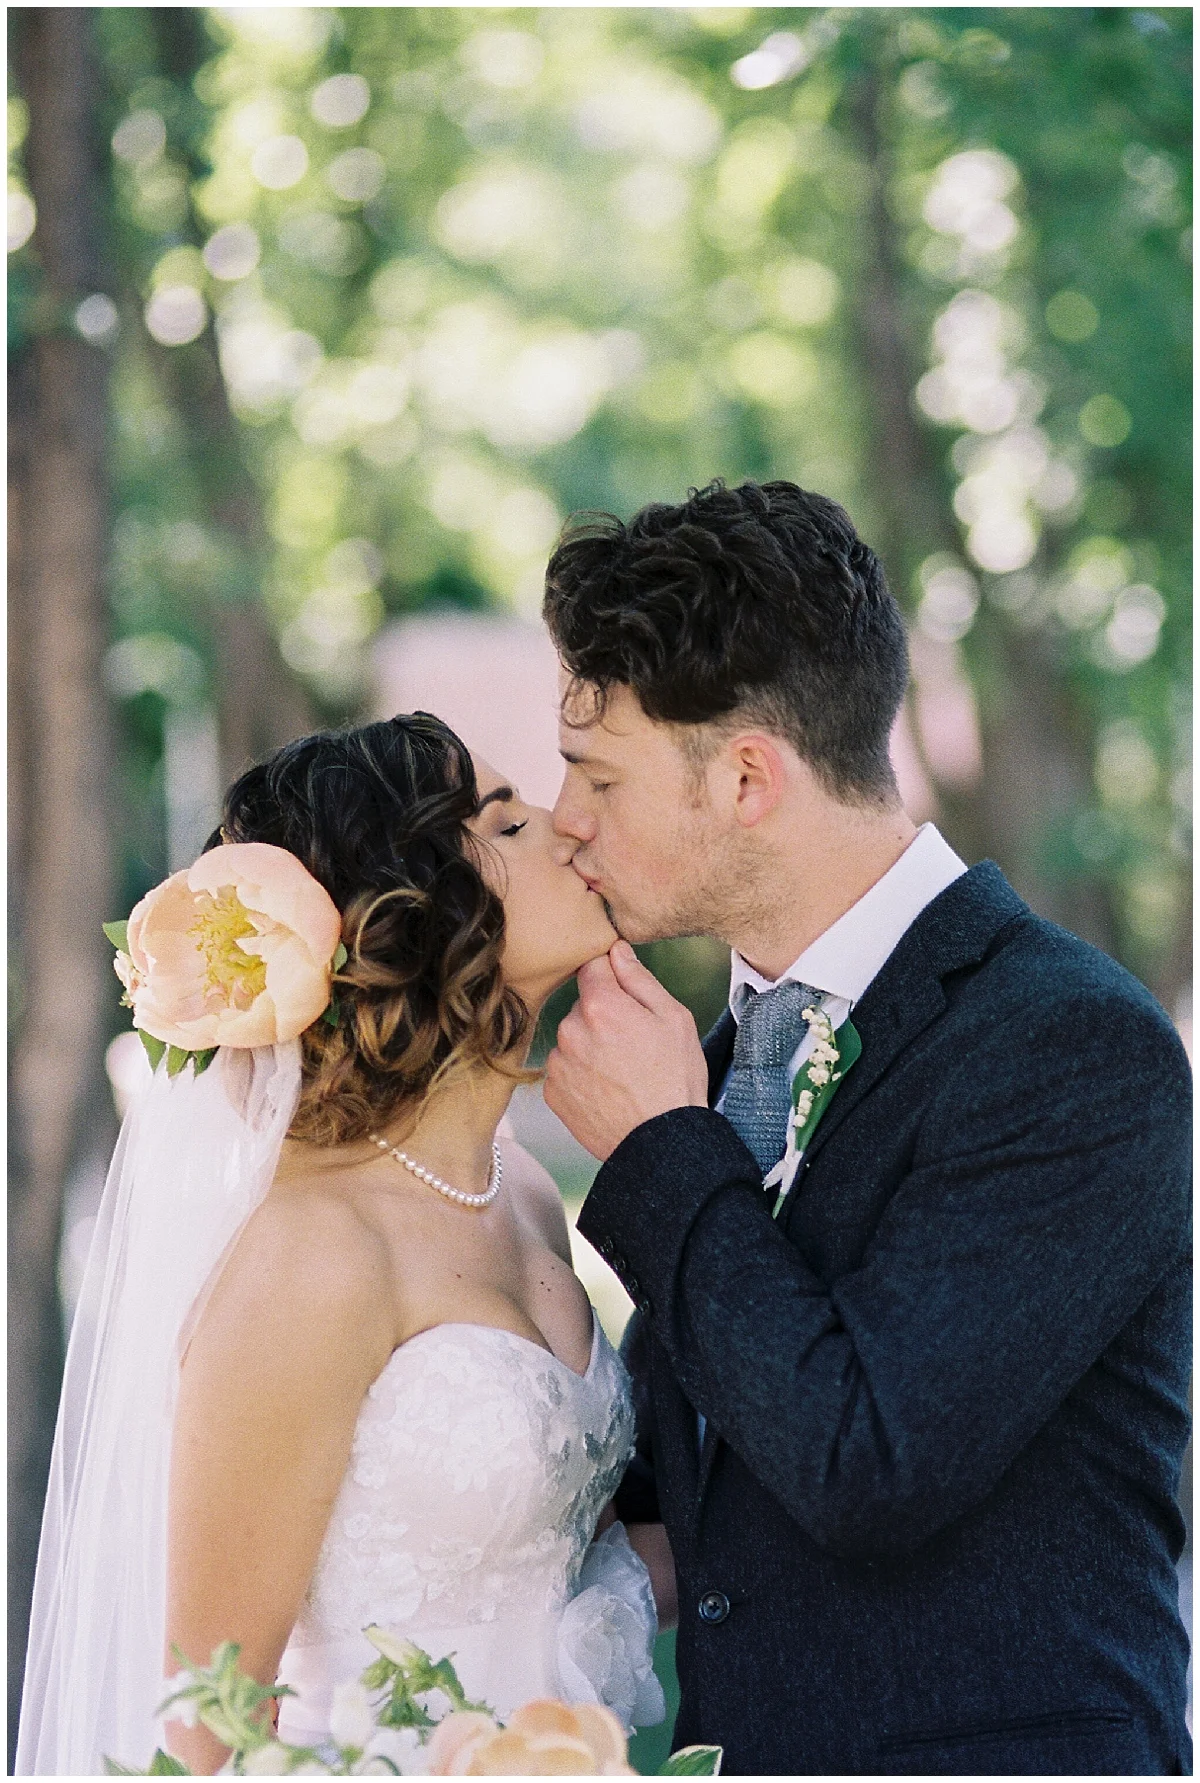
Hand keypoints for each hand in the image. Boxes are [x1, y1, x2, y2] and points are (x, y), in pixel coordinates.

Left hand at [544, 941, 708, 1159]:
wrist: (661, 1143)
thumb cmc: (675, 1079)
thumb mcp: (674, 1018)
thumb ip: (639, 979)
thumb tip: (616, 950)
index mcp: (600, 1005)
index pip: (592, 966)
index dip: (611, 976)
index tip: (626, 995)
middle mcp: (570, 1029)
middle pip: (583, 1005)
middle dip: (604, 1016)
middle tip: (634, 1045)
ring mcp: (558, 1063)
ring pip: (573, 1038)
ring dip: (591, 1046)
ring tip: (622, 1072)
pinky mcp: (553, 1091)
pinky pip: (565, 1069)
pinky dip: (582, 1074)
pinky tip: (607, 1089)